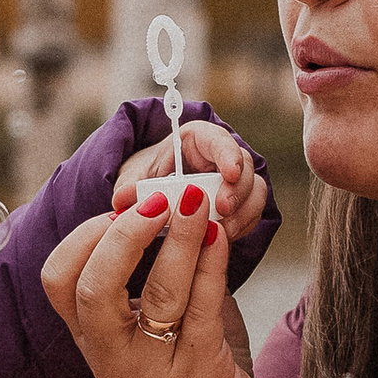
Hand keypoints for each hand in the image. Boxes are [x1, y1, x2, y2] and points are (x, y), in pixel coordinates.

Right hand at [41, 189, 271, 377]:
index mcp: (90, 337)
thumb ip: (147, 269)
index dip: (84, 236)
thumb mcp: (148, 319)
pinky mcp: (197, 374)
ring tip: (198, 203)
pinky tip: (220, 236)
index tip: (119, 207)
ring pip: (157, 295)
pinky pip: (202, 309)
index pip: (58, 280)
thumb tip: (164, 200)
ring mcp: (152, 370)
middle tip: (157, 202)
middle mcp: (110, 357)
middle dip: (124, 236)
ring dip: (179, 239)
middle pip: (93, 290)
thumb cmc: (182, 362)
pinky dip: (211, 264)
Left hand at [110, 113, 267, 249]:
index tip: (230, 174)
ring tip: (224, 230)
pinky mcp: (239, 206)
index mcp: (196, 140)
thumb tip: (123, 199)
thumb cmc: (144, 180)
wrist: (151, 198)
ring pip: (254, 190)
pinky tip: (225, 238)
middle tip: (223, 210)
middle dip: (238, 190)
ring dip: (244, 212)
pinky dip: (242, 226)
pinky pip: (252, 213)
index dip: (228, 154)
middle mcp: (220, 157)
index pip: (218, 139)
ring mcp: (232, 182)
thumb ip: (130, 188)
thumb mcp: (132, 181)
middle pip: (244, 166)